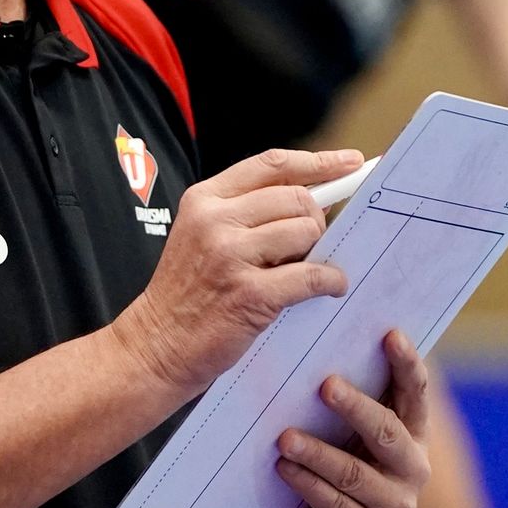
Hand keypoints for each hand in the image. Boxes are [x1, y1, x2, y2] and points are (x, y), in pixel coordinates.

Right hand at [111, 147, 359, 396]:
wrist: (157, 344)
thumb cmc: (187, 293)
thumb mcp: (203, 236)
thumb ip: (248, 214)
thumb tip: (314, 202)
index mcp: (205, 199)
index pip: (272, 165)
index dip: (318, 162)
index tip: (350, 162)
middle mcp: (215, 220)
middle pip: (296, 197)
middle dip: (315, 219)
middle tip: (311, 244)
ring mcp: (230, 256)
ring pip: (306, 231)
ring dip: (318, 251)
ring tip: (305, 268)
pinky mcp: (249, 293)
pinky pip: (311, 275)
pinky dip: (330, 281)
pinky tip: (329, 287)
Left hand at [276, 333, 430, 507]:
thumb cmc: (336, 462)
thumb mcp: (347, 431)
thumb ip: (350, 399)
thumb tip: (327, 341)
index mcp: (414, 434)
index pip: (416, 394)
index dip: (407, 365)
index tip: (390, 335)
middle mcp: (413, 468)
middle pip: (388, 432)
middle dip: (356, 408)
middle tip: (325, 385)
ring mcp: (395, 506)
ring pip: (355, 474)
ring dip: (317, 453)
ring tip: (284, 438)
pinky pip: (335, 504)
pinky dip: (307, 484)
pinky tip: (284, 468)